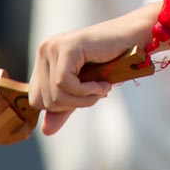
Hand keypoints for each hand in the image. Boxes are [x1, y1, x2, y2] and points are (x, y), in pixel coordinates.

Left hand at [29, 3, 159, 134]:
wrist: (134, 38)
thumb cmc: (111, 61)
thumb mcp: (83, 89)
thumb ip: (65, 107)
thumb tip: (46, 131)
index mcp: (44, 59)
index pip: (35, 99)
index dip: (59, 107)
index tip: (84, 96)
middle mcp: (45, 49)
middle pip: (42, 100)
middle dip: (72, 104)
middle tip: (95, 92)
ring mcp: (54, 46)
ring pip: (54, 94)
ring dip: (83, 98)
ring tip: (101, 88)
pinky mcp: (67, 46)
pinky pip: (64, 83)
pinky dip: (86, 90)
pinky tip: (102, 83)